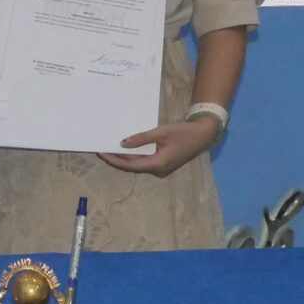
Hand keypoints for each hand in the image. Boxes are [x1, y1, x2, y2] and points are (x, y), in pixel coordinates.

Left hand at [100, 115, 221, 176]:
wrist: (203, 135)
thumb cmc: (183, 133)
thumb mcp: (161, 132)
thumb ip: (141, 139)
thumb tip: (122, 144)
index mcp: (157, 164)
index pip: (129, 165)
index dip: (113, 159)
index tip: (101, 152)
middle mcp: (158, 170)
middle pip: (132, 166)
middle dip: (116, 158)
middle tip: (101, 149)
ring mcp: (161, 168)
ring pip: (138, 164)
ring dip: (124, 157)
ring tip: (110, 148)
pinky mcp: (163, 163)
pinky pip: (144, 161)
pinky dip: (134, 155)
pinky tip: (125, 148)